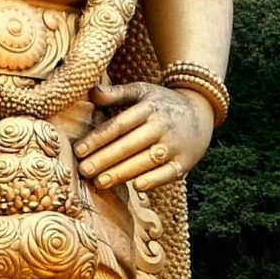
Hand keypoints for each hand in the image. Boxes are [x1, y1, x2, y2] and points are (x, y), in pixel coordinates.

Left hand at [77, 83, 214, 192]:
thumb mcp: (141, 91)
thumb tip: (91, 92)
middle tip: (84, 171)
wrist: (201, 112)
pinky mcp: (186, 161)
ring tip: (100, 182)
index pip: (119, 125)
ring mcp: (175, 144)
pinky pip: (169, 173)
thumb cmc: (161, 104)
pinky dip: (154, 180)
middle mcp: (162, 126)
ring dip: (123, 173)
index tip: (78, 151)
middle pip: (130, 145)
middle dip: (105, 159)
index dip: (98, 139)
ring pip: (146, 161)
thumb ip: (116, 93)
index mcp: (148, 108)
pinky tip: (136, 187)